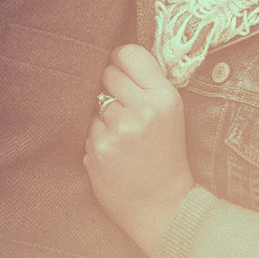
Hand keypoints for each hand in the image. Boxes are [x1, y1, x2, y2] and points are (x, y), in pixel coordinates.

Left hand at [84, 45, 193, 255]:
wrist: (163, 204)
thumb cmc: (165, 154)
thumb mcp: (171, 113)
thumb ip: (148, 85)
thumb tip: (113, 58)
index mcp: (166, 96)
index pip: (131, 53)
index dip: (119, 59)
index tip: (119, 70)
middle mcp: (145, 109)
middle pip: (108, 73)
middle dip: (109, 87)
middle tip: (121, 108)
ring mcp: (121, 128)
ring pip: (95, 101)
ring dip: (101, 115)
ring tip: (121, 136)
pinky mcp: (101, 147)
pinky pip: (87, 126)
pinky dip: (95, 136)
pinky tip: (112, 151)